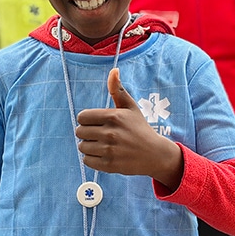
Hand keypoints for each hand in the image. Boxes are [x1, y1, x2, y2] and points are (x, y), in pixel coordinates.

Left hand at [76, 68, 183, 189]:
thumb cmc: (140, 128)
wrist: (154, 154)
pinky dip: (92, 159)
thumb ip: (118, 90)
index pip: (82, 117)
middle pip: (79, 132)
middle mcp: (110, 133)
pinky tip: (103, 155)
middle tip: (100, 135)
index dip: (87, 120)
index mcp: (113, 116)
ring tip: (102, 145)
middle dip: (87, 133)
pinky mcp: (109, 165)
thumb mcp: (130, 107)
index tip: (97, 123)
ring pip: (82, 147)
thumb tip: (114, 70)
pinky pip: (87, 161)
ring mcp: (109, 150)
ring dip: (89, 146)